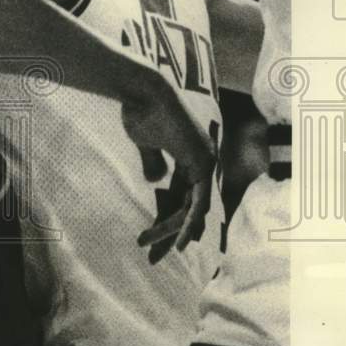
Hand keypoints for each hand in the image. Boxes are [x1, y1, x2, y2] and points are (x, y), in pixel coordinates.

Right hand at [122, 74, 216, 263]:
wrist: (143, 90)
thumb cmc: (141, 110)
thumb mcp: (146, 143)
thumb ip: (154, 161)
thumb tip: (156, 182)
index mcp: (190, 155)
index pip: (181, 197)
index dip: (167, 219)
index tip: (152, 240)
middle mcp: (202, 160)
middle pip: (186, 208)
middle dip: (168, 233)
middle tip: (152, 255)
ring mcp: (204, 162)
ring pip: (189, 210)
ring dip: (170, 232)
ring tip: (154, 252)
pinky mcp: (201, 164)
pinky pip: (197, 204)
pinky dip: (187, 224)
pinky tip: (178, 243)